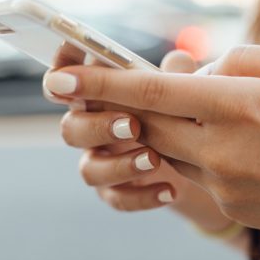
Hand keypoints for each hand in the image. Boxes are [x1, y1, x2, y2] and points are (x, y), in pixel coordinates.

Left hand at [44, 45, 259, 234]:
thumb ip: (238, 59)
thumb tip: (194, 71)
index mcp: (239, 105)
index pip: (153, 91)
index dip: (102, 83)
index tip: (61, 80)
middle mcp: (222, 147)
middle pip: (148, 123)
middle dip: (125, 106)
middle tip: (117, 93)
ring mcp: (223, 182)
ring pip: (167, 149)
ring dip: (168, 129)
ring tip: (207, 116)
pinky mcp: (228, 204)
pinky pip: (194, 173)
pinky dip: (198, 153)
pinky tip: (236, 147)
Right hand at [44, 46, 233, 232]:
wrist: (199, 162)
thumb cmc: (180, 114)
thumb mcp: (182, 92)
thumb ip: (176, 76)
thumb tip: (179, 60)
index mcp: (99, 96)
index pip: (67, 82)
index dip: (61, 74)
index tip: (68, 74)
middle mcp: (92, 128)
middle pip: (71, 129)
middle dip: (98, 126)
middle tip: (133, 125)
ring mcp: (102, 162)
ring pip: (89, 169)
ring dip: (119, 165)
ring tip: (155, 160)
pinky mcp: (116, 191)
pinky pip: (116, 198)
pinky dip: (142, 196)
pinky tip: (169, 190)